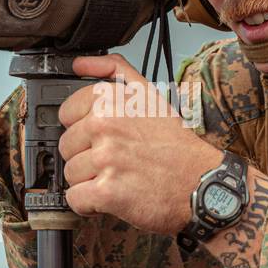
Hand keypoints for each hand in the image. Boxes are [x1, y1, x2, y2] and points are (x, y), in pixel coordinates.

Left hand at [57, 53, 221, 234]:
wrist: (201, 183)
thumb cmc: (175, 144)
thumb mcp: (150, 94)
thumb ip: (114, 71)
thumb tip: (80, 63)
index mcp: (110, 99)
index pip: (66, 114)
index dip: (85, 132)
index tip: (105, 138)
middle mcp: (105, 124)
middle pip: (66, 146)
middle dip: (87, 158)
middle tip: (117, 161)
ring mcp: (105, 158)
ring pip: (69, 174)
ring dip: (90, 182)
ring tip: (119, 178)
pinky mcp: (106, 191)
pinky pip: (75, 199)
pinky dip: (90, 205)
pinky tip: (112, 197)